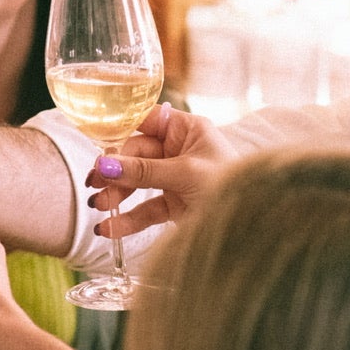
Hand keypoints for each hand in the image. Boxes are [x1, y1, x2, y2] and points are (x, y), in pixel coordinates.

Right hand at [87, 105, 236, 237]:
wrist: (255, 225)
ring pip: (137, 182)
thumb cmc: (230, 186)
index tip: (97, 144)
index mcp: (187, 130)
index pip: (145, 121)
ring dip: (116, 194)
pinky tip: (109, 228)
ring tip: (99, 206)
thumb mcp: (185, 174)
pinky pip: (145, 208)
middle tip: (94, 183)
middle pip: (135, 155)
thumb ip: (142, 171)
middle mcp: (180, 151)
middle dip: (114, 171)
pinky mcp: (175, 205)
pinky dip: (127, 219)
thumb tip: (103, 165)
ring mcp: (176, 178)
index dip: (119, 130)